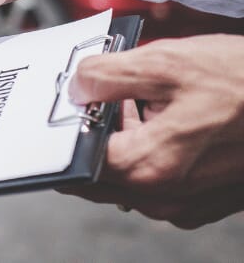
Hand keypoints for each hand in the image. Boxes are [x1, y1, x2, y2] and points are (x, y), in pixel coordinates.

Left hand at [59, 35, 243, 227]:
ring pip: (127, 176)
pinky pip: (157, 179)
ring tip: (136, 102)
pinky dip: (150, 150)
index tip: (59, 111)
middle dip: (89, 136)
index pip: (75, 163)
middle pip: (98, 173)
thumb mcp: (166, 62)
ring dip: (121, 141)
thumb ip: (106, 77)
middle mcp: (165, 195)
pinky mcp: (205, 199)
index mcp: (148, 166)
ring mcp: (187, 202)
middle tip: (94, 98)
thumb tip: (75, 88)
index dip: (62, 133)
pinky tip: (161, 117)